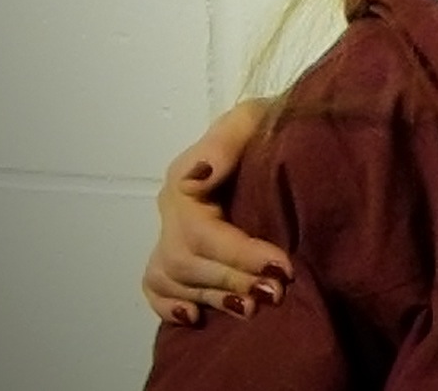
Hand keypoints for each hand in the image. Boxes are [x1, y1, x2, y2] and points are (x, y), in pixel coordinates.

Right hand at [141, 98, 291, 324]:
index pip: (203, 231)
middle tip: (276, 293)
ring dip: (211, 297)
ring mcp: (169, 233)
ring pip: (172, 278)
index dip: (240, 255)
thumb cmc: (265, 125)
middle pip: (187, 261)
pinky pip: (156, 286)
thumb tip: (201, 176)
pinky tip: (195, 317)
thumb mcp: (252, 119)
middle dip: (231, 280)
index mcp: (186, 180)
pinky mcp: (174, 250)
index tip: (281, 266)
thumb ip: (226, 143)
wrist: (273, 131)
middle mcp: (172, 211)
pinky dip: (169, 305)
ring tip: (251, 309)